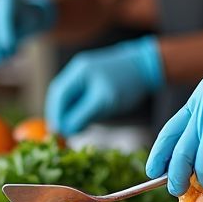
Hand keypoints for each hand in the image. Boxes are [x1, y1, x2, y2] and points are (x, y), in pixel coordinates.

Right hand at [46, 37, 162, 135]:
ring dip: (68, 113)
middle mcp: (78, 70)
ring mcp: (84, 72)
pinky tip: (84, 119)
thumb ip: (83, 114)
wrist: (147, 66)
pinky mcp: (92, 78)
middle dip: (60, 115)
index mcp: (79, 71)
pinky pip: (78, 95)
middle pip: (60, 96)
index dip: (55, 115)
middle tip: (63, 134)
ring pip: (69, 97)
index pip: (58, 96)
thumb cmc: (127, 84)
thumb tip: (65, 129)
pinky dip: (77, 109)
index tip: (58, 134)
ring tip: (74, 128)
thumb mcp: (104, 101)